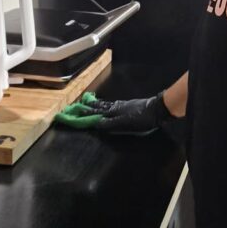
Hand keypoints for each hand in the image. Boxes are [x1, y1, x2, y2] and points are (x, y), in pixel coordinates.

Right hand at [55, 91, 170, 133]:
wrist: (156, 110)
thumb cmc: (141, 120)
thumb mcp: (125, 124)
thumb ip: (110, 124)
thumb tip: (96, 123)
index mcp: (112, 113)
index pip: (93, 115)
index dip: (82, 116)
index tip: (70, 115)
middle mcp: (113, 108)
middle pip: (96, 108)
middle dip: (84, 109)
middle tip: (72, 107)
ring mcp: (119, 106)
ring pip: (103, 105)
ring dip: (93, 105)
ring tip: (84, 103)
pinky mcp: (125, 105)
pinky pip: (110, 104)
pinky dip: (103, 103)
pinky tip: (103, 104)